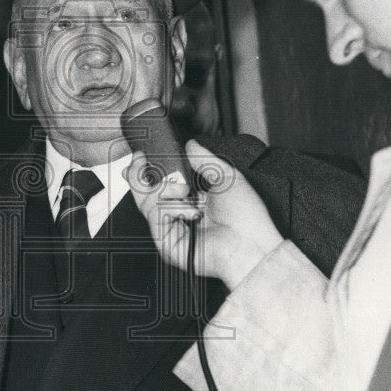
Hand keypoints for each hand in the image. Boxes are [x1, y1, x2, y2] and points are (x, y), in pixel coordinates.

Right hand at [128, 140, 282, 290]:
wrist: (251, 244)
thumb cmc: (246, 217)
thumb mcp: (226, 177)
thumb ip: (204, 159)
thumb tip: (190, 144)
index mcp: (189, 202)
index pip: (158, 186)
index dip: (145, 171)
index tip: (140, 157)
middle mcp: (177, 217)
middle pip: (144, 195)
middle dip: (139, 175)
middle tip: (141, 162)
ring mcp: (171, 232)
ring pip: (146, 204)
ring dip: (164, 190)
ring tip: (186, 191)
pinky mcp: (167, 245)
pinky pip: (156, 218)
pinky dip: (171, 208)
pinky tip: (190, 211)